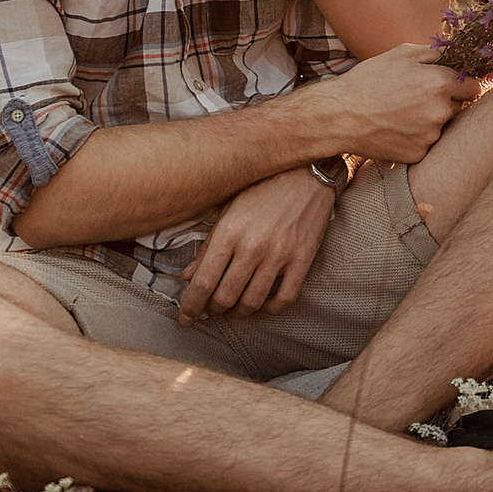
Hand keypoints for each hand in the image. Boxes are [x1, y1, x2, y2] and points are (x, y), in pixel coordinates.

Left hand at [177, 166, 332, 325]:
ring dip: (238, 313)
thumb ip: (207, 246)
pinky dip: (270, 310)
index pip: (203, 281)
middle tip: (209, 311)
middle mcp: (253, 246)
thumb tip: (187, 276)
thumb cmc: (263, 188)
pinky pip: (284, 298)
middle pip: (225, 296)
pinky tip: (261, 307)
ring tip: (232, 310)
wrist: (307, 173)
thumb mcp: (228, 210)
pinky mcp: (302, 259)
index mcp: (230, 231)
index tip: (185, 318)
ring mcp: (280, 254)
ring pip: (253, 302)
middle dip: (212, 310)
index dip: (191, 306)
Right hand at [306, 44, 479, 163]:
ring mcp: (430, 136)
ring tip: (402, 113)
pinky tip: (397, 128)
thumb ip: (435, 53)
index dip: (463, 84)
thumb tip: (458, 54)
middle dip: (444, 102)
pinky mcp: (418, 154)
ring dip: (430, 121)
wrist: (340, 116)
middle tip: (418, 98)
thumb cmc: (369, 80)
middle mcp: (440, 111)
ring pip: (442, 126)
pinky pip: (427, 144)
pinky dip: (417, 138)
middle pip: (458, 107)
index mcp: (440, 83)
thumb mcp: (401, 54)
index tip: (452, 85)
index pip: (474, 86)